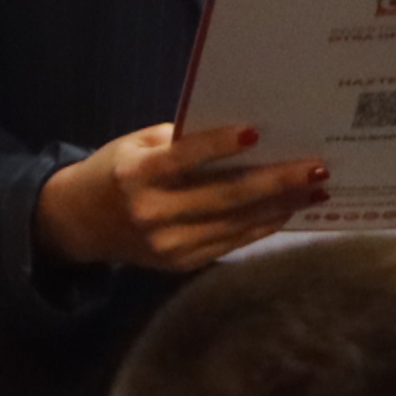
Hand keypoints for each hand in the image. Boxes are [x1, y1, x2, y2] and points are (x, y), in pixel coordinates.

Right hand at [40, 121, 319, 272]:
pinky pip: (230, 243)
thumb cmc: (117, 171)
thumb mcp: (137, 145)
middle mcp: (150, 213)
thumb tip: (246, 133)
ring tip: (318, 188)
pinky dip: (263, 226)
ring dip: (281, 206)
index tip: (257, 131)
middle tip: (318, 167)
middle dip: (276, 182)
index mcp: (135, 175)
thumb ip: (181, 140)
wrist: (77, 224)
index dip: (219, 145)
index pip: (182, 158)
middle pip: (223, 197)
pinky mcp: (179, 265)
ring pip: (234, 223)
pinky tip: (290, 210)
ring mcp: (166, 245)